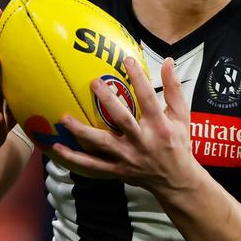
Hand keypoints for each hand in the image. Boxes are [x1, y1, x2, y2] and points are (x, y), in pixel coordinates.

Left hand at [52, 57, 199, 192]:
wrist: (176, 180)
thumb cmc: (179, 143)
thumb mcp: (182, 116)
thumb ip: (174, 89)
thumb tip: (169, 61)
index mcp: (159, 126)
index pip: (148, 98)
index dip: (138, 78)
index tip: (128, 60)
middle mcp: (142, 141)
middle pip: (122, 119)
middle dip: (108, 101)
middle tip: (94, 83)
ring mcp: (128, 157)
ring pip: (102, 143)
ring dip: (82, 131)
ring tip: (64, 118)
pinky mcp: (117, 170)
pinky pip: (92, 166)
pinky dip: (74, 158)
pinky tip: (58, 147)